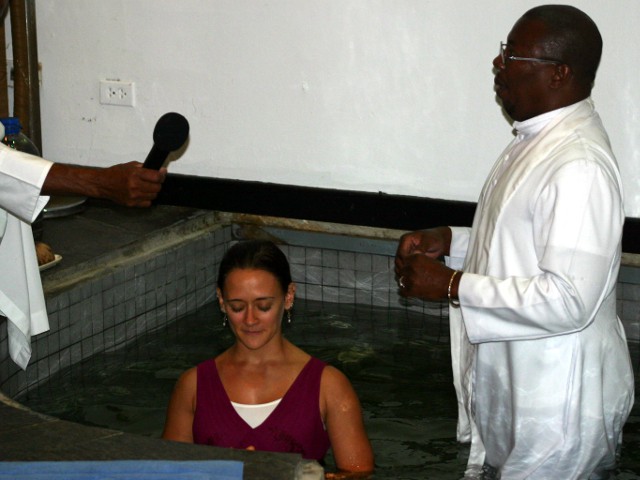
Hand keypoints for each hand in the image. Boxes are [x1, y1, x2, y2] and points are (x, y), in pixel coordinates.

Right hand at [43, 161, 166, 207]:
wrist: (102, 184)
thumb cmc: (115, 174)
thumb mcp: (129, 166)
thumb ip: (143, 167)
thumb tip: (157, 170)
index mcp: (135, 174)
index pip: (157, 177)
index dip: (162, 174)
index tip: (162, 172)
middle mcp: (135, 185)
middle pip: (157, 187)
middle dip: (158, 183)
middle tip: (154, 180)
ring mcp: (133, 196)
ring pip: (154, 196)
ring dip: (153, 191)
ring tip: (147, 187)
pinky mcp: (131, 203)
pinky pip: (147, 203)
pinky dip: (147, 199)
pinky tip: (143, 194)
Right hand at [394, 227, 450, 277]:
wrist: (439, 242)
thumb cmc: (434, 239)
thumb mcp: (429, 242)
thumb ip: (422, 247)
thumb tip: (415, 253)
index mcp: (406, 239)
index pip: (401, 253)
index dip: (405, 261)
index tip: (411, 269)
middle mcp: (403, 246)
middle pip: (398, 259)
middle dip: (403, 268)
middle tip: (409, 277)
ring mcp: (405, 253)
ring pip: (400, 264)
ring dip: (403, 271)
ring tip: (409, 279)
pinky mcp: (409, 259)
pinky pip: (405, 266)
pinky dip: (406, 272)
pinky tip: (411, 278)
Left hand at [396, 254, 456, 300]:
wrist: (450, 283)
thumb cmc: (441, 272)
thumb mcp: (427, 261)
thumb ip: (415, 261)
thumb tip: (406, 265)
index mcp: (415, 257)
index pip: (402, 261)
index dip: (405, 266)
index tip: (408, 270)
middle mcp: (411, 266)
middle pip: (401, 271)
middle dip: (405, 275)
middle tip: (411, 279)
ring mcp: (410, 278)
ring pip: (401, 281)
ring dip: (405, 283)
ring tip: (412, 285)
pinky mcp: (412, 289)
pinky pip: (402, 291)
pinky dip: (405, 292)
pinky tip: (410, 292)